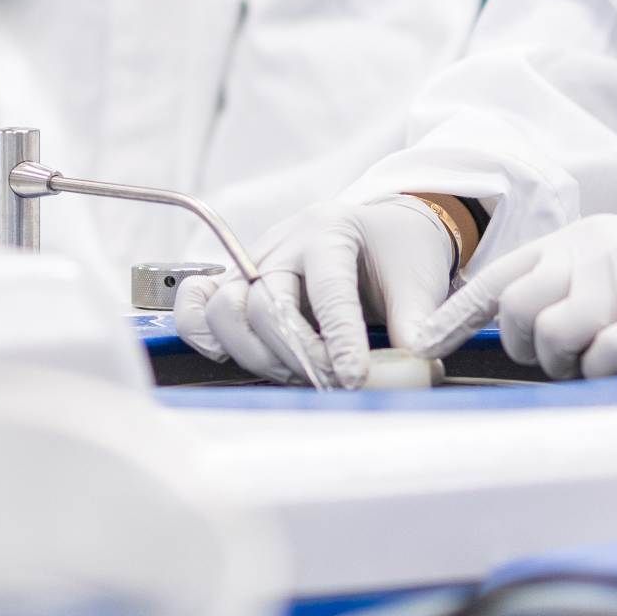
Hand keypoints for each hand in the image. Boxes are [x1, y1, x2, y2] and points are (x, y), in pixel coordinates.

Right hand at [171, 194, 467, 388]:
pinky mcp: (234, 284)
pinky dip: (207, 338)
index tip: (354, 379)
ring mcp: (251, 264)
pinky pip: (197, 307)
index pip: (327, 288)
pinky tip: (245, 359)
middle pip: (265, 303)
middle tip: (333, 384)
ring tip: (300, 374)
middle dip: (298, 355)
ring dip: (258, 356)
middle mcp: (283, 243)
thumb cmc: (397, 254)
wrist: (379, 234)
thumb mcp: (420, 281)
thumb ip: (416, 324)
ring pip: (225, 311)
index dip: (339, 339)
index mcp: (330, 231)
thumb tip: (414, 366)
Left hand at [413, 215, 616, 379]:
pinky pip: (598, 359)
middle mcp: (593, 254)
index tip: (429, 344)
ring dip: (568, 365)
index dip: (461, 315)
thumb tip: (530, 325)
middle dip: (527, 346)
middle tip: (563, 360)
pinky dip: (606, 373)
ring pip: (550, 337)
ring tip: (604, 363)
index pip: (503, 275)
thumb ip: (581, 281)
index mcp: (585, 238)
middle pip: (517, 308)